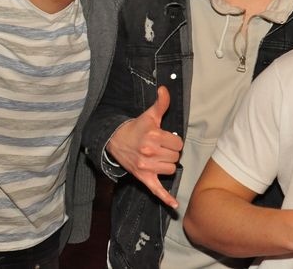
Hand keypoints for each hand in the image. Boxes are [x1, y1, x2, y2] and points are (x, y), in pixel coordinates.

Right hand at [106, 86, 183, 207]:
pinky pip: (156, 190)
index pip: (178, 143)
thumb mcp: (149, 115)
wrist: (114, 141)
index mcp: (153, 136)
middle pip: (176, 156)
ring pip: (171, 169)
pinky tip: (175, 204)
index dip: (174, 140)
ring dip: (168, 164)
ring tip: (158, 157)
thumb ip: (161, 103)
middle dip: (171, 151)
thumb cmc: (135, 128)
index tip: (166, 138)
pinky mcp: (143, 178)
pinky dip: (166, 198)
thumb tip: (165, 88)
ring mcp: (146, 166)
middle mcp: (149, 151)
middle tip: (161, 147)